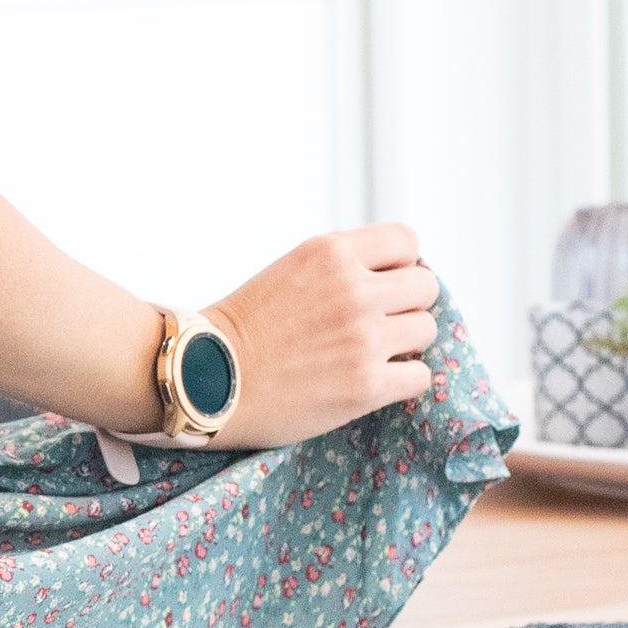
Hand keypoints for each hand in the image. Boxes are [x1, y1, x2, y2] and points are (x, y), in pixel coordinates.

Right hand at [209, 224, 440, 447]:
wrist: (201, 379)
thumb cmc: (242, 329)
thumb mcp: (292, 270)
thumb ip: (341, 266)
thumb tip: (401, 274)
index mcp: (331, 253)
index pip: (407, 241)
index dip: (399, 264)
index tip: (381, 284)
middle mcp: (353, 290)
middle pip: (425, 287)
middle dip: (406, 305)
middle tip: (377, 325)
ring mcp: (363, 339)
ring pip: (426, 331)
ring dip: (404, 345)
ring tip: (368, 355)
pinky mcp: (366, 385)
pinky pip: (420, 376)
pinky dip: (401, 381)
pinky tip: (371, 382)